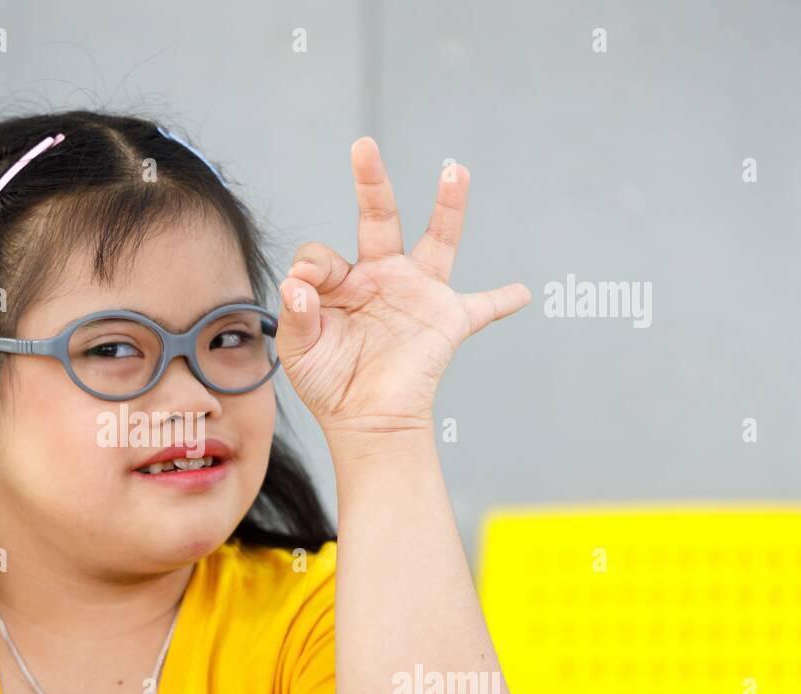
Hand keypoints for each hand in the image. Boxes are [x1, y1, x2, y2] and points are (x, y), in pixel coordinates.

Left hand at [275, 137, 530, 436]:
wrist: (366, 422)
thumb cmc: (330, 385)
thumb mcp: (301, 351)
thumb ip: (296, 314)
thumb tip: (296, 281)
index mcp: (342, 284)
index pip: (322, 256)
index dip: (312, 266)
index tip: (306, 284)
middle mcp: (380, 278)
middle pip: (378, 219)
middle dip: (371, 182)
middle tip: (363, 146)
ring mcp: (417, 294)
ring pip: (438, 240)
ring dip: (448, 206)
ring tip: (455, 170)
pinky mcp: (447, 320)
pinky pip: (483, 306)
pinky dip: (503, 299)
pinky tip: (522, 292)